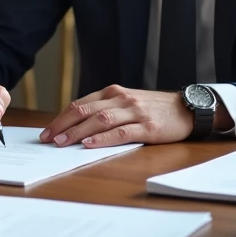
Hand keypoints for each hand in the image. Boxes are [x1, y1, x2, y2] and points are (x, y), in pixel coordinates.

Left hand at [39, 85, 193, 147]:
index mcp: (113, 92)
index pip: (80, 104)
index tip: (47, 131)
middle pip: (85, 111)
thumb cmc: (154, 108)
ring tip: (62, 142)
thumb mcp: (127, 102)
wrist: (188, 108)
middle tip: (48, 139)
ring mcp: (134, 112)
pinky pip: (121, 132)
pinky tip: (90, 144)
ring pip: (100, 120)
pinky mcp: (147, 127)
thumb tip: (77, 126)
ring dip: (78, 132)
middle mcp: (121, 99)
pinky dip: (103, 138)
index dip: (61, 118)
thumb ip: (106, 109)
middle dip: (63, 125)